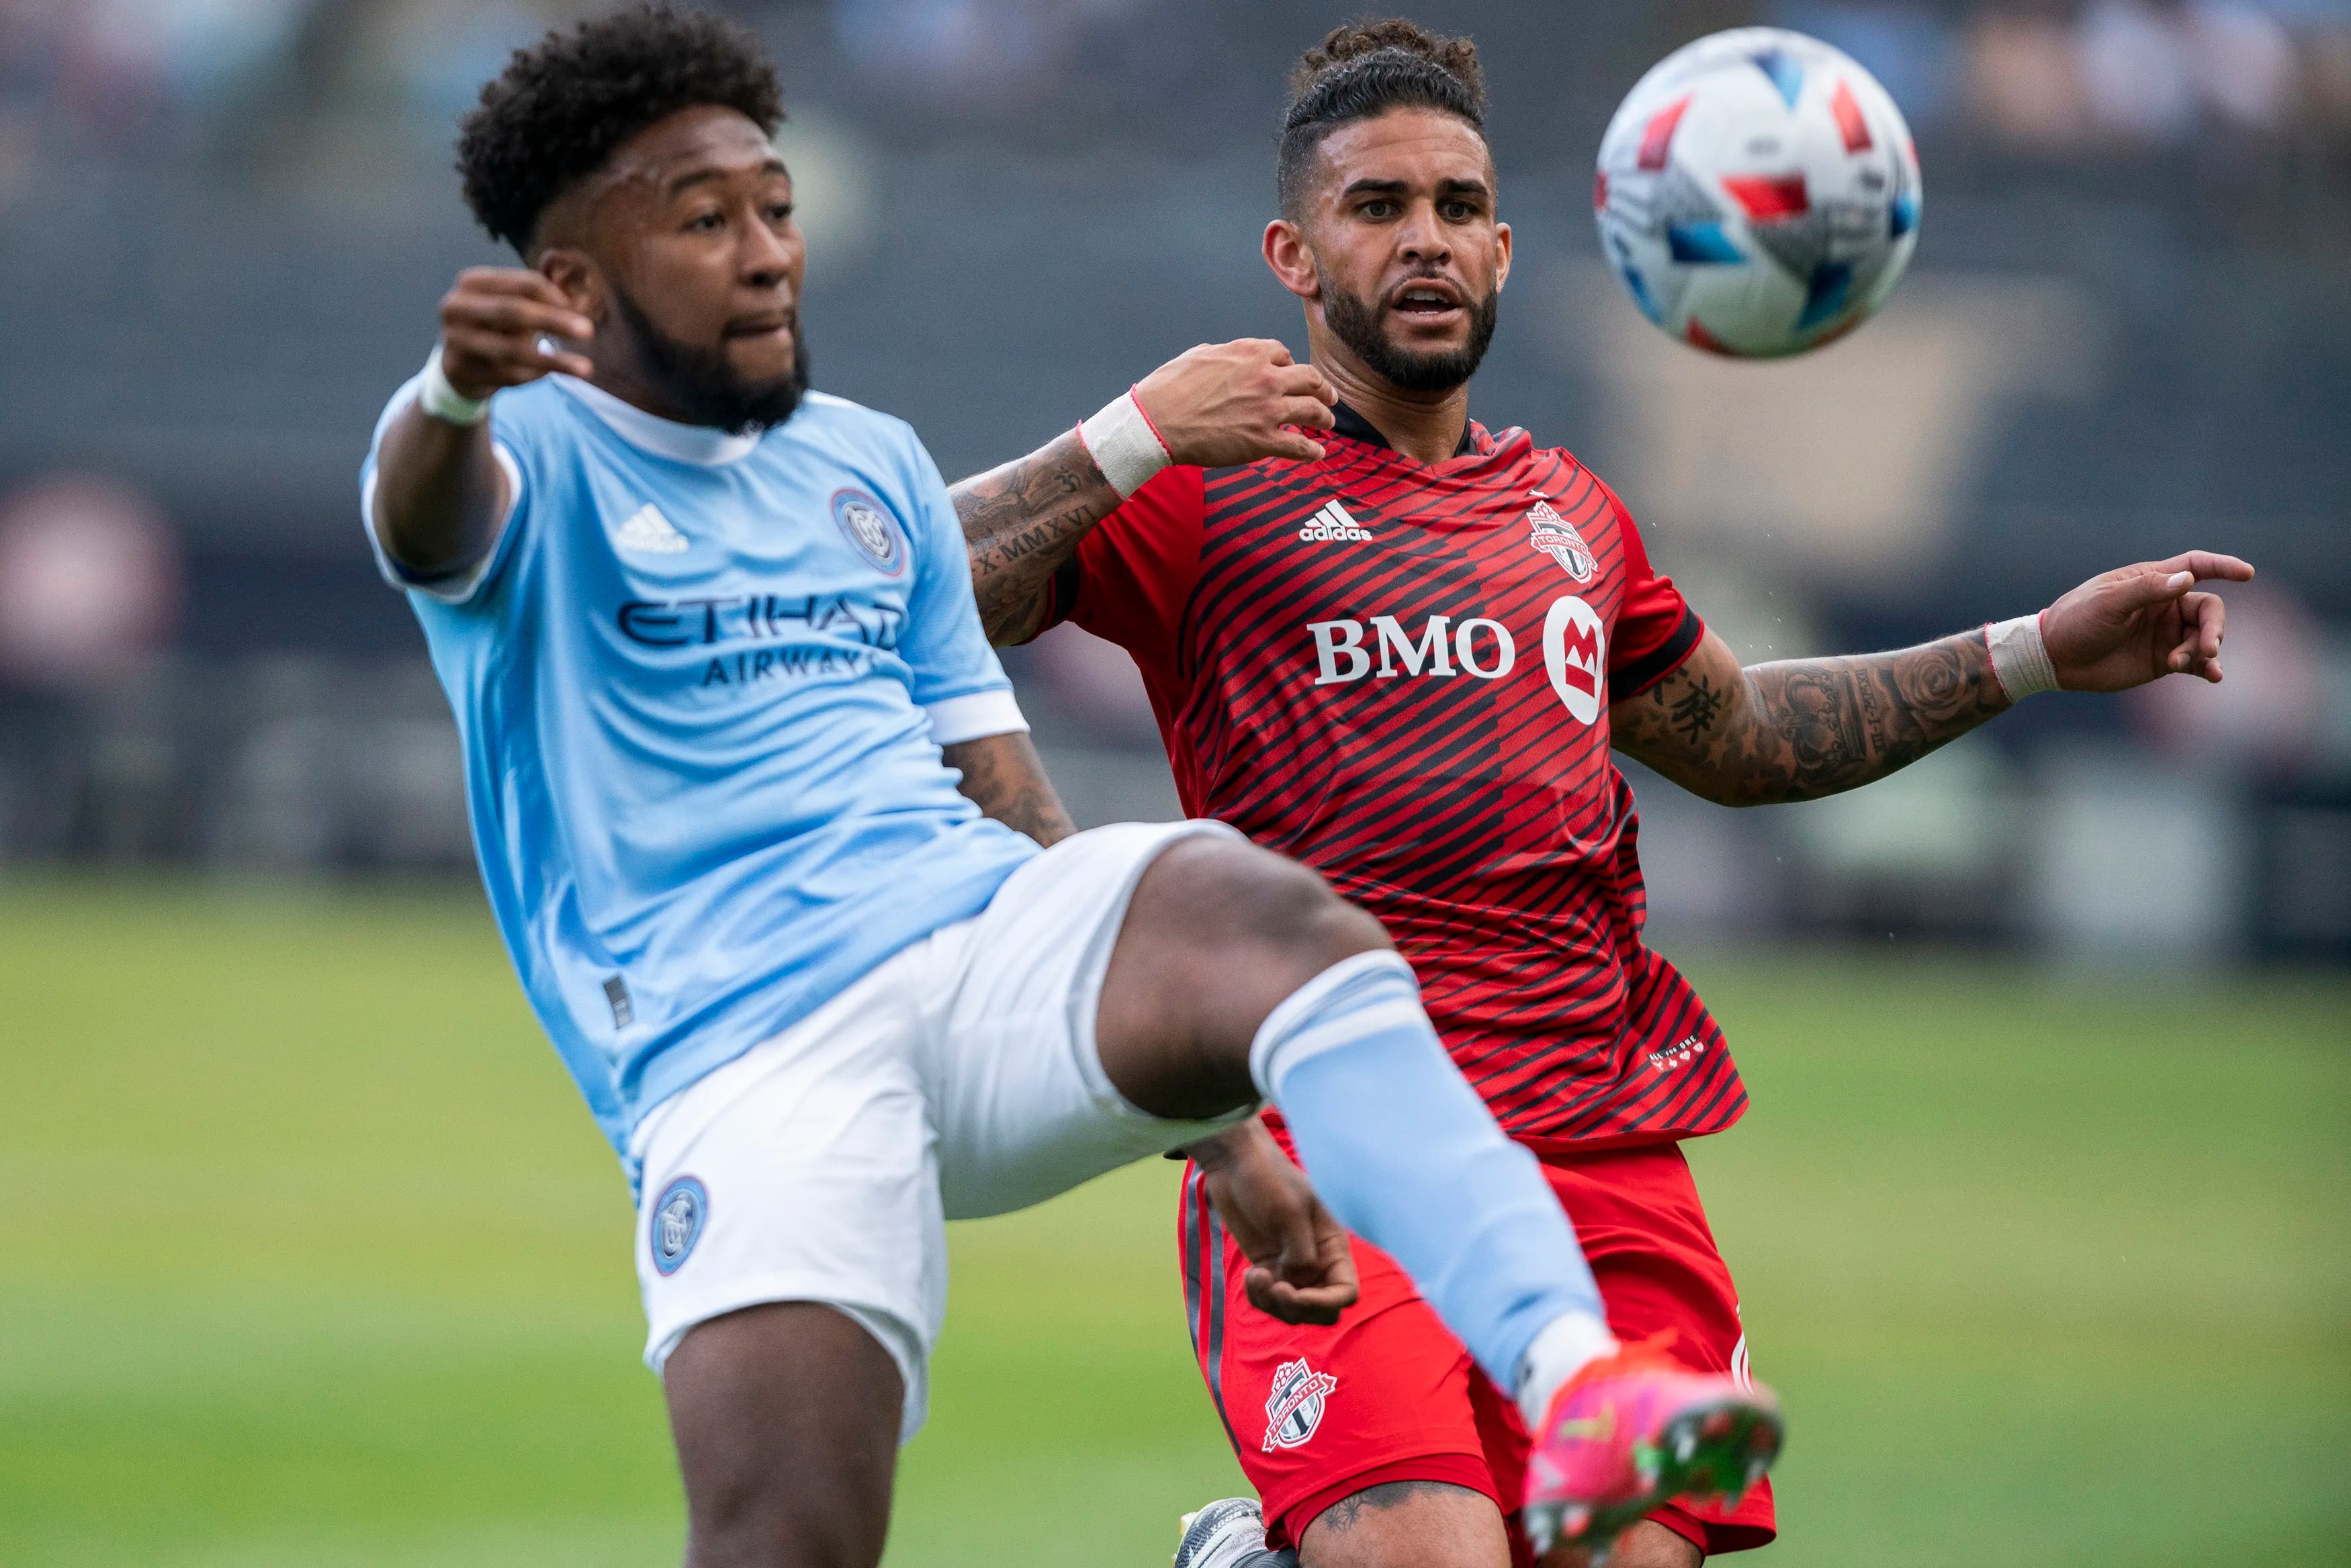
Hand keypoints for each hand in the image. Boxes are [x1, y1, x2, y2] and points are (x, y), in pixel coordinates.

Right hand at [437, 267, 594, 399]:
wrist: (459, 362)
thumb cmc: (494, 325)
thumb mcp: (510, 303)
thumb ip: (540, 300)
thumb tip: (582, 304)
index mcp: (472, 282)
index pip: (523, 283)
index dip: (555, 296)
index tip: (579, 310)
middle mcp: (457, 307)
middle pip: (512, 311)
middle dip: (554, 321)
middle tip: (588, 331)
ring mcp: (457, 340)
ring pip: (511, 349)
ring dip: (553, 360)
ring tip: (585, 369)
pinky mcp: (463, 370)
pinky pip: (509, 374)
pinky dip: (536, 374)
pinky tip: (552, 372)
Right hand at [1131, 339, 1336, 468]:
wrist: (1157, 422)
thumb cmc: (1170, 388)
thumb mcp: (1201, 354)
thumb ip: (1228, 354)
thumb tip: (1235, 358)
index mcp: (1251, 353)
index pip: (1284, 355)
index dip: (1290, 366)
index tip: (1291, 375)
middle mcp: (1266, 378)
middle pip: (1310, 379)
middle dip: (1322, 388)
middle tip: (1328, 396)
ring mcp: (1268, 410)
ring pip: (1313, 411)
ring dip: (1325, 417)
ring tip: (1328, 423)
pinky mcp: (1263, 441)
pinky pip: (1299, 447)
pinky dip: (1312, 451)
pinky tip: (1318, 454)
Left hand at [1189, 1122, 1357, 1324]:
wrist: (1234, 1163)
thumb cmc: (1268, 1178)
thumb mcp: (1290, 1211)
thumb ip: (1301, 1251)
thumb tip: (1297, 1280)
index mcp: (1333, 1245)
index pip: (1346, 1291)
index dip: (1325, 1303)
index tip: (1293, 1293)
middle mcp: (1317, 1260)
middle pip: (1321, 1310)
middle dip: (1298, 1309)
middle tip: (1275, 1289)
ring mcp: (1290, 1266)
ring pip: (1292, 1309)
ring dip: (1272, 1303)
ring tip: (1256, 1277)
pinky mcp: (1267, 1267)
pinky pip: (1269, 1299)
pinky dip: (1259, 1296)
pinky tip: (1251, 1274)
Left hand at [2042, 550, 2255, 691]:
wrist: (2056, 657)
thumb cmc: (2077, 620)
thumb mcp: (2108, 602)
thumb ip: (2147, 589)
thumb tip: (2187, 579)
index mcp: (2152, 581)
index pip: (2195, 566)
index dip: (2222, 566)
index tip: (2247, 573)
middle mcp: (2165, 605)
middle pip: (2208, 609)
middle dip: (2214, 628)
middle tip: (2207, 648)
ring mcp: (2167, 633)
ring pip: (2205, 636)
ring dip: (2204, 650)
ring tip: (2183, 663)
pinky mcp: (2164, 659)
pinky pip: (2195, 662)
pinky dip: (2208, 668)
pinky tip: (2214, 677)